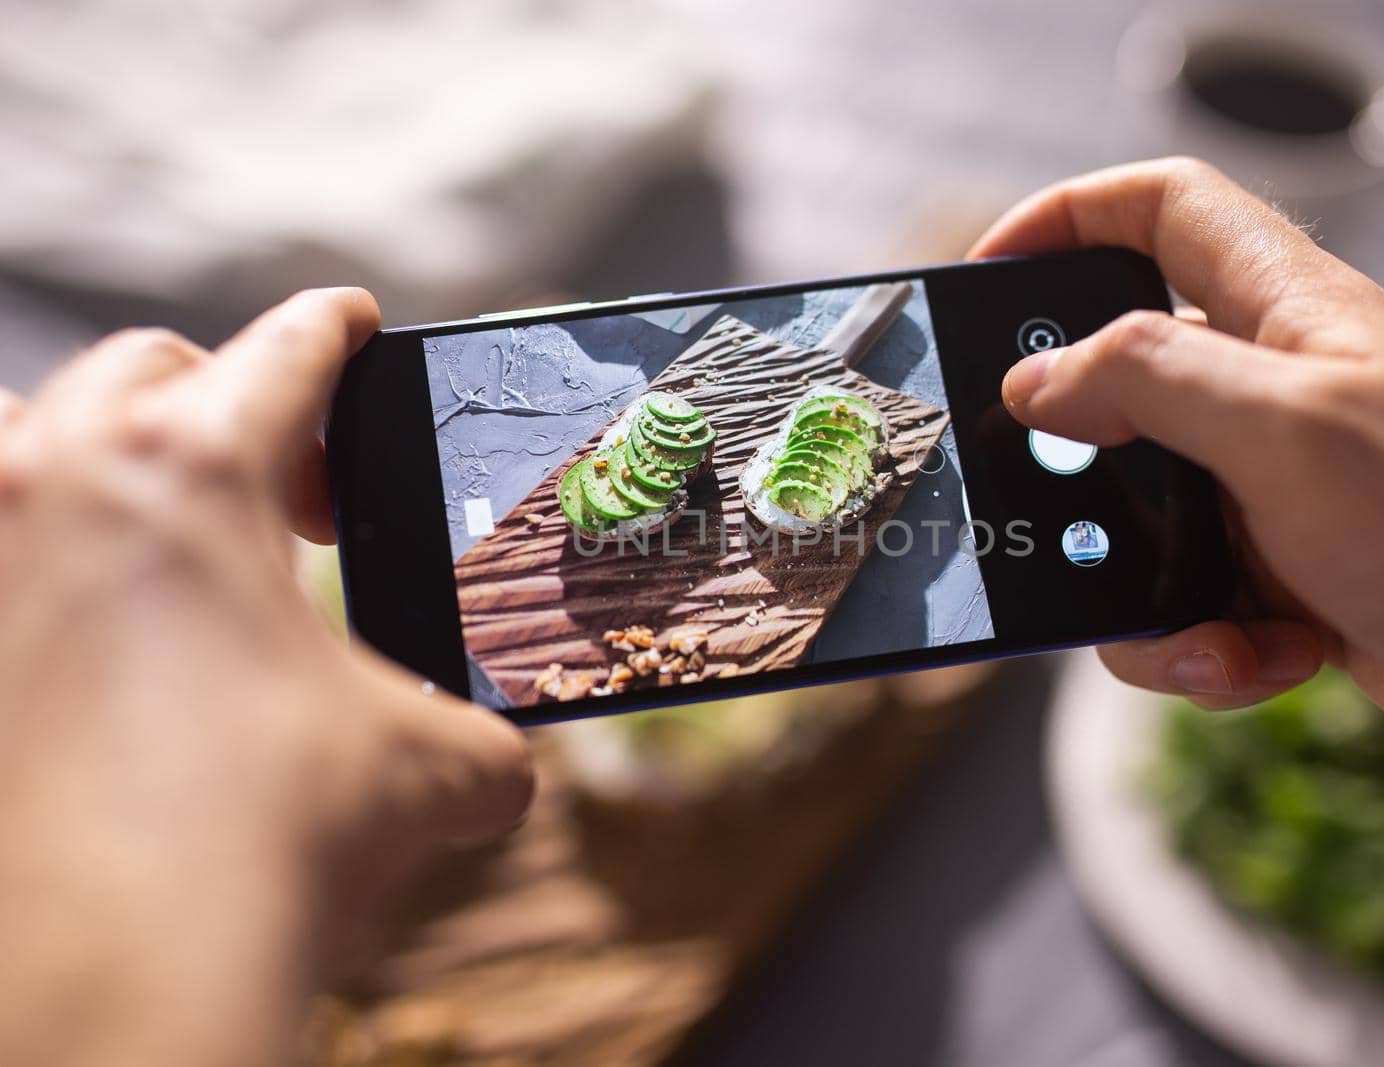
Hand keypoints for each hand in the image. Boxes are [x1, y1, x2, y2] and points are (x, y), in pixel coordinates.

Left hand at [0, 290, 533, 1066]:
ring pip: (23, 437)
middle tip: (284, 504)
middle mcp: (57, 479)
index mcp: (197, 470)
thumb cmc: (263, 844)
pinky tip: (78, 624)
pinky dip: (30, 549)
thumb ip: (478, 739)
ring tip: (159, 544)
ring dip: (95, 459)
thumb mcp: (431, 774)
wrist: (109, 980)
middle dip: (221, 406)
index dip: (337, 330)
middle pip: (143, 370)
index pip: (285, 349)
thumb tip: (496, 761)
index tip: (351, 325)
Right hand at [972, 158, 1383, 805]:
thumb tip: (1036, 384)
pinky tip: (1258, 661)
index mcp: (1282, 311)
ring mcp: (1273, 486)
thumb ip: (1150, 381)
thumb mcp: (1288, 431)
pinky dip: (1199, 645)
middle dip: (1072, 452)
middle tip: (1038, 498)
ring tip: (1201, 630)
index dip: (1067, 219)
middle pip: (1120, 377)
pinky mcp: (1281, 574)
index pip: (1161, 210)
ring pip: (1135, 514)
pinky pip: (1183, 601)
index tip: (989, 277)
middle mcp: (1271, 388)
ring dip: (1138, 588)